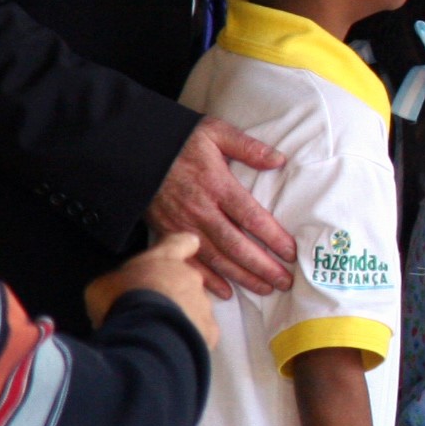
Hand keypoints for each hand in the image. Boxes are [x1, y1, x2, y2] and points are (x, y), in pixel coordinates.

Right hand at [84, 232, 219, 348]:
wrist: (146, 334)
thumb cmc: (121, 301)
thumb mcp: (104, 285)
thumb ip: (118, 282)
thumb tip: (118, 293)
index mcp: (165, 259)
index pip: (181, 242)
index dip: (181, 246)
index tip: (183, 251)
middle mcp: (191, 277)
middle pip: (186, 281)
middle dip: (172, 293)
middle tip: (149, 310)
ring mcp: (203, 305)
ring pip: (194, 309)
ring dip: (179, 318)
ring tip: (156, 334)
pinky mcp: (209, 332)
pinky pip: (199, 334)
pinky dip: (186, 340)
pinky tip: (169, 348)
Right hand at [145, 117, 294, 297]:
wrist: (133, 151)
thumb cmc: (179, 141)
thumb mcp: (215, 133)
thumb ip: (248, 147)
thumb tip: (279, 160)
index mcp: (217, 185)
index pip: (251, 218)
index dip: (273, 238)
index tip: (291, 253)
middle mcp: (201, 210)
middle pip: (237, 245)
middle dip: (263, 267)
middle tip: (285, 281)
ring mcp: (182, 225)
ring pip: (217, 259)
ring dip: (242, 277)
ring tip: (266, 289)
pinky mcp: (166, 234)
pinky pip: (189, 262)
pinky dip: (207, 280)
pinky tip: (226, 292)